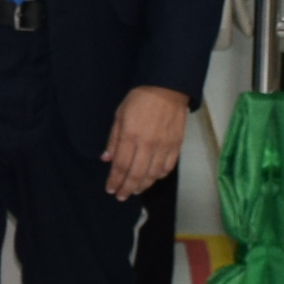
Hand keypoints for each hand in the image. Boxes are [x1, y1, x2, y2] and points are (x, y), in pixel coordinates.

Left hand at [101, 86, 187, 201]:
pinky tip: (152, 177)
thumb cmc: (140, 99)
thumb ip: (114, 139)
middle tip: (121, 196)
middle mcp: (147, 145)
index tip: (110, 189)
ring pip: (153, 174)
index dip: (115, 180)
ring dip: (143, 185)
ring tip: (135, 190)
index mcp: (130, 136)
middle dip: (127, 188)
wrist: (168, 87)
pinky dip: (159, 175)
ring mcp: (164, 146)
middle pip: (136, 174)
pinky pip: (168, 167)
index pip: (121, 166)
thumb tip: (106, 159)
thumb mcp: (119, 115)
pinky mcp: (176, 145)